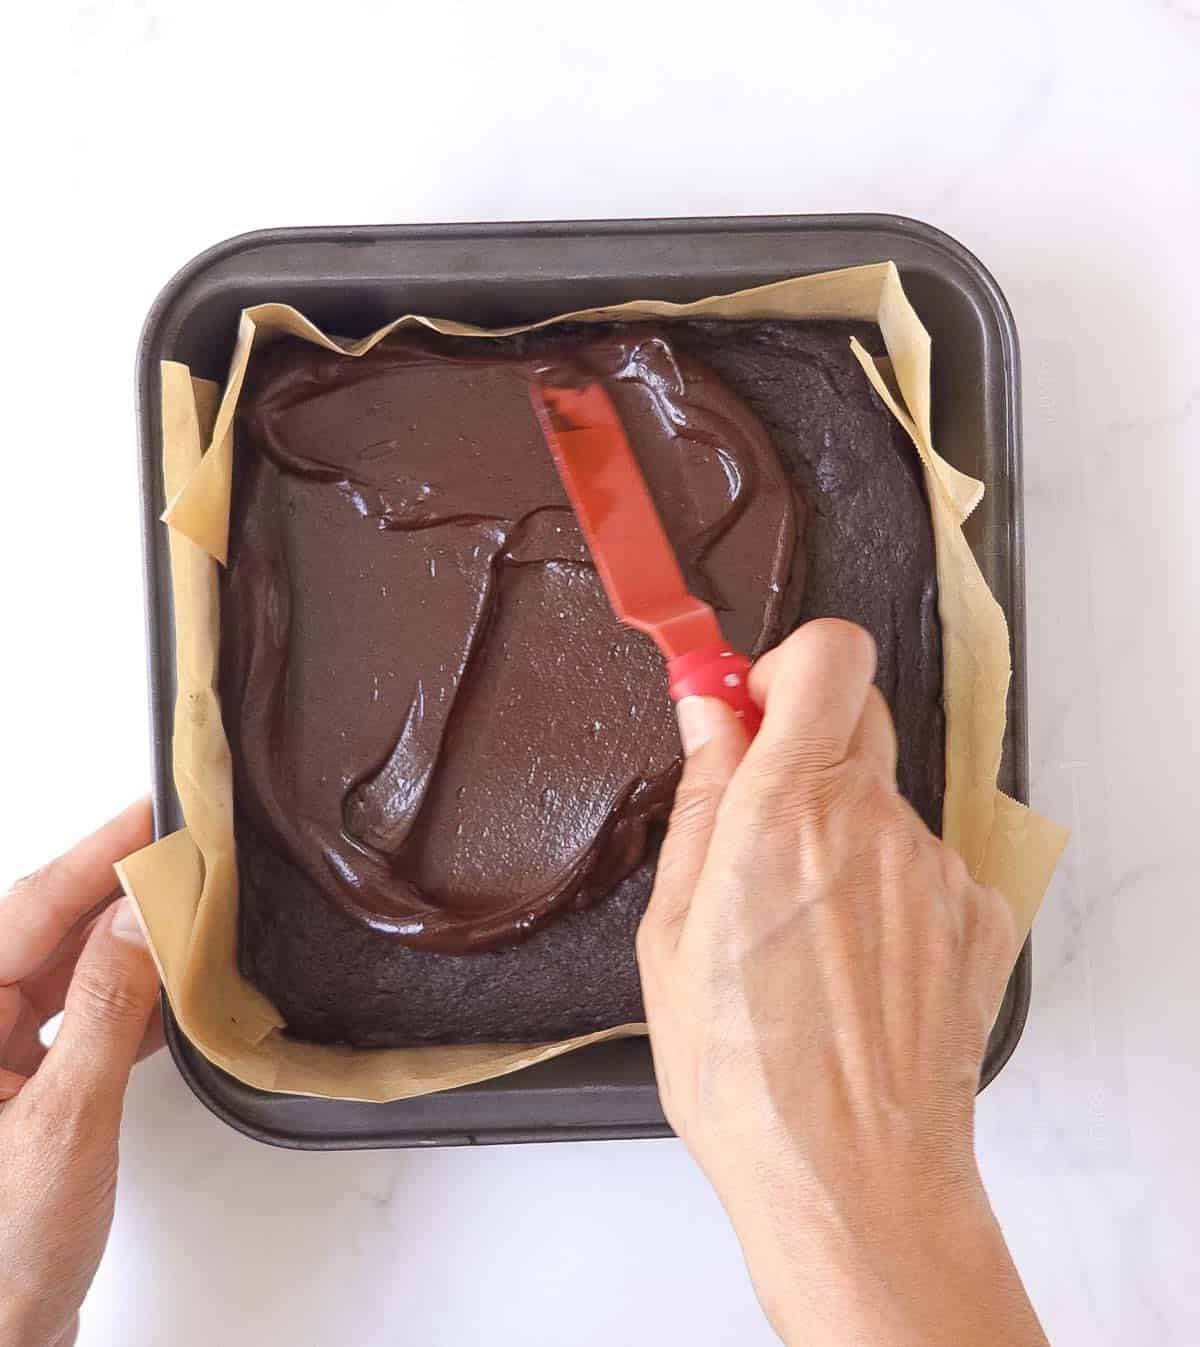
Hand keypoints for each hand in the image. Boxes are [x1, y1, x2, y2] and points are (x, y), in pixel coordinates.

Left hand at [1, 801, 160, 1346]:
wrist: (2, 1339)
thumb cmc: (2, 1254)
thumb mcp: (63, 1123)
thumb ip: (104, 1011)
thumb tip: (140, 918)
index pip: (24, 914)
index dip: (90, 855)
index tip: (150, 811)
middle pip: (46, 932)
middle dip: (116, 887)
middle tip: (185, 847)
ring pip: (69, 969)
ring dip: (129, 940)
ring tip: (191, 904)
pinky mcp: (29, 1085)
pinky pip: (83, 1013)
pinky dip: (132, 993)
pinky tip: (175, 983)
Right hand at [639, 621, 1046, 1346]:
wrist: (851, 1179)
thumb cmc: (746, 1075)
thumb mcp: (675, 931)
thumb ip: (702, 801)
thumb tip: (709, 715)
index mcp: (787, 812)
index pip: (828, 657)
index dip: (787, 665)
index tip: (751, 705)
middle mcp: (876, 823)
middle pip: (857, 716)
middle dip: (804, 745)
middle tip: (760, 817)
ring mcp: (938, 870)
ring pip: (885, 800)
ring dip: (842, 831)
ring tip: (800, 930)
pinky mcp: (978, 916)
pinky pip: (925, 865)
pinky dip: (887, 889)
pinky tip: (852, 964)